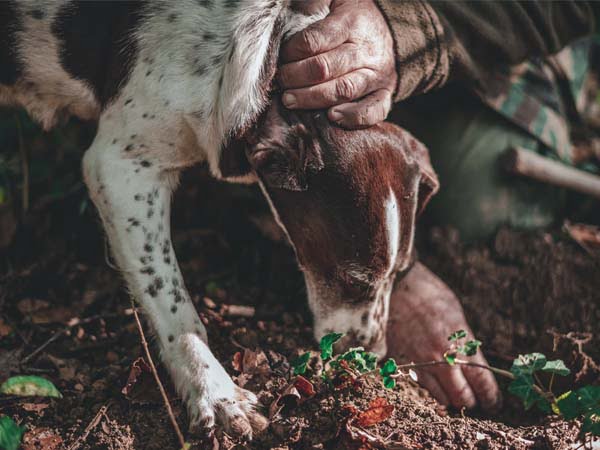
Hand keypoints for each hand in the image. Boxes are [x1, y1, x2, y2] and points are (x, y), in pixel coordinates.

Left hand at [279, 0, 396, 128]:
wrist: (393, 34)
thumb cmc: (354, 19)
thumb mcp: (336, 0)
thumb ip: (313, 1)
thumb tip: (293, 6)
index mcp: (351, 24)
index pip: (315, 40)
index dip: (292, 51)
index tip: (280, 57)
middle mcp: (366, 51)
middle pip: (325, 68)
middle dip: (295, 77)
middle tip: (280, 82)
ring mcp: (376, 75)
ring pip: (343, 91)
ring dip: (312, 98)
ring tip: (290, 100)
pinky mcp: (384, 94)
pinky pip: (372, 110)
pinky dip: (353, 117)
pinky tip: (331, 117)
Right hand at [387, 262, 501, 410]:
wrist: (396, 286)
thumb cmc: (429, 294)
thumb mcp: (456, 316)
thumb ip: (465, 342)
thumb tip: (474, 363)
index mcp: (461, 344)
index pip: (482, 383)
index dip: (491, 398)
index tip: (493, 403)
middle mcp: (443, 359)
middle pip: (463, 398)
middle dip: (471, 401)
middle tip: (475, 400)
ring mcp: (421, 363)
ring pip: (441, 398)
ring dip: (450, 399)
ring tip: (454, 393)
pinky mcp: (403, 363)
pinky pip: (421, 387)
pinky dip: (430, 389)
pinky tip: (434, 381)